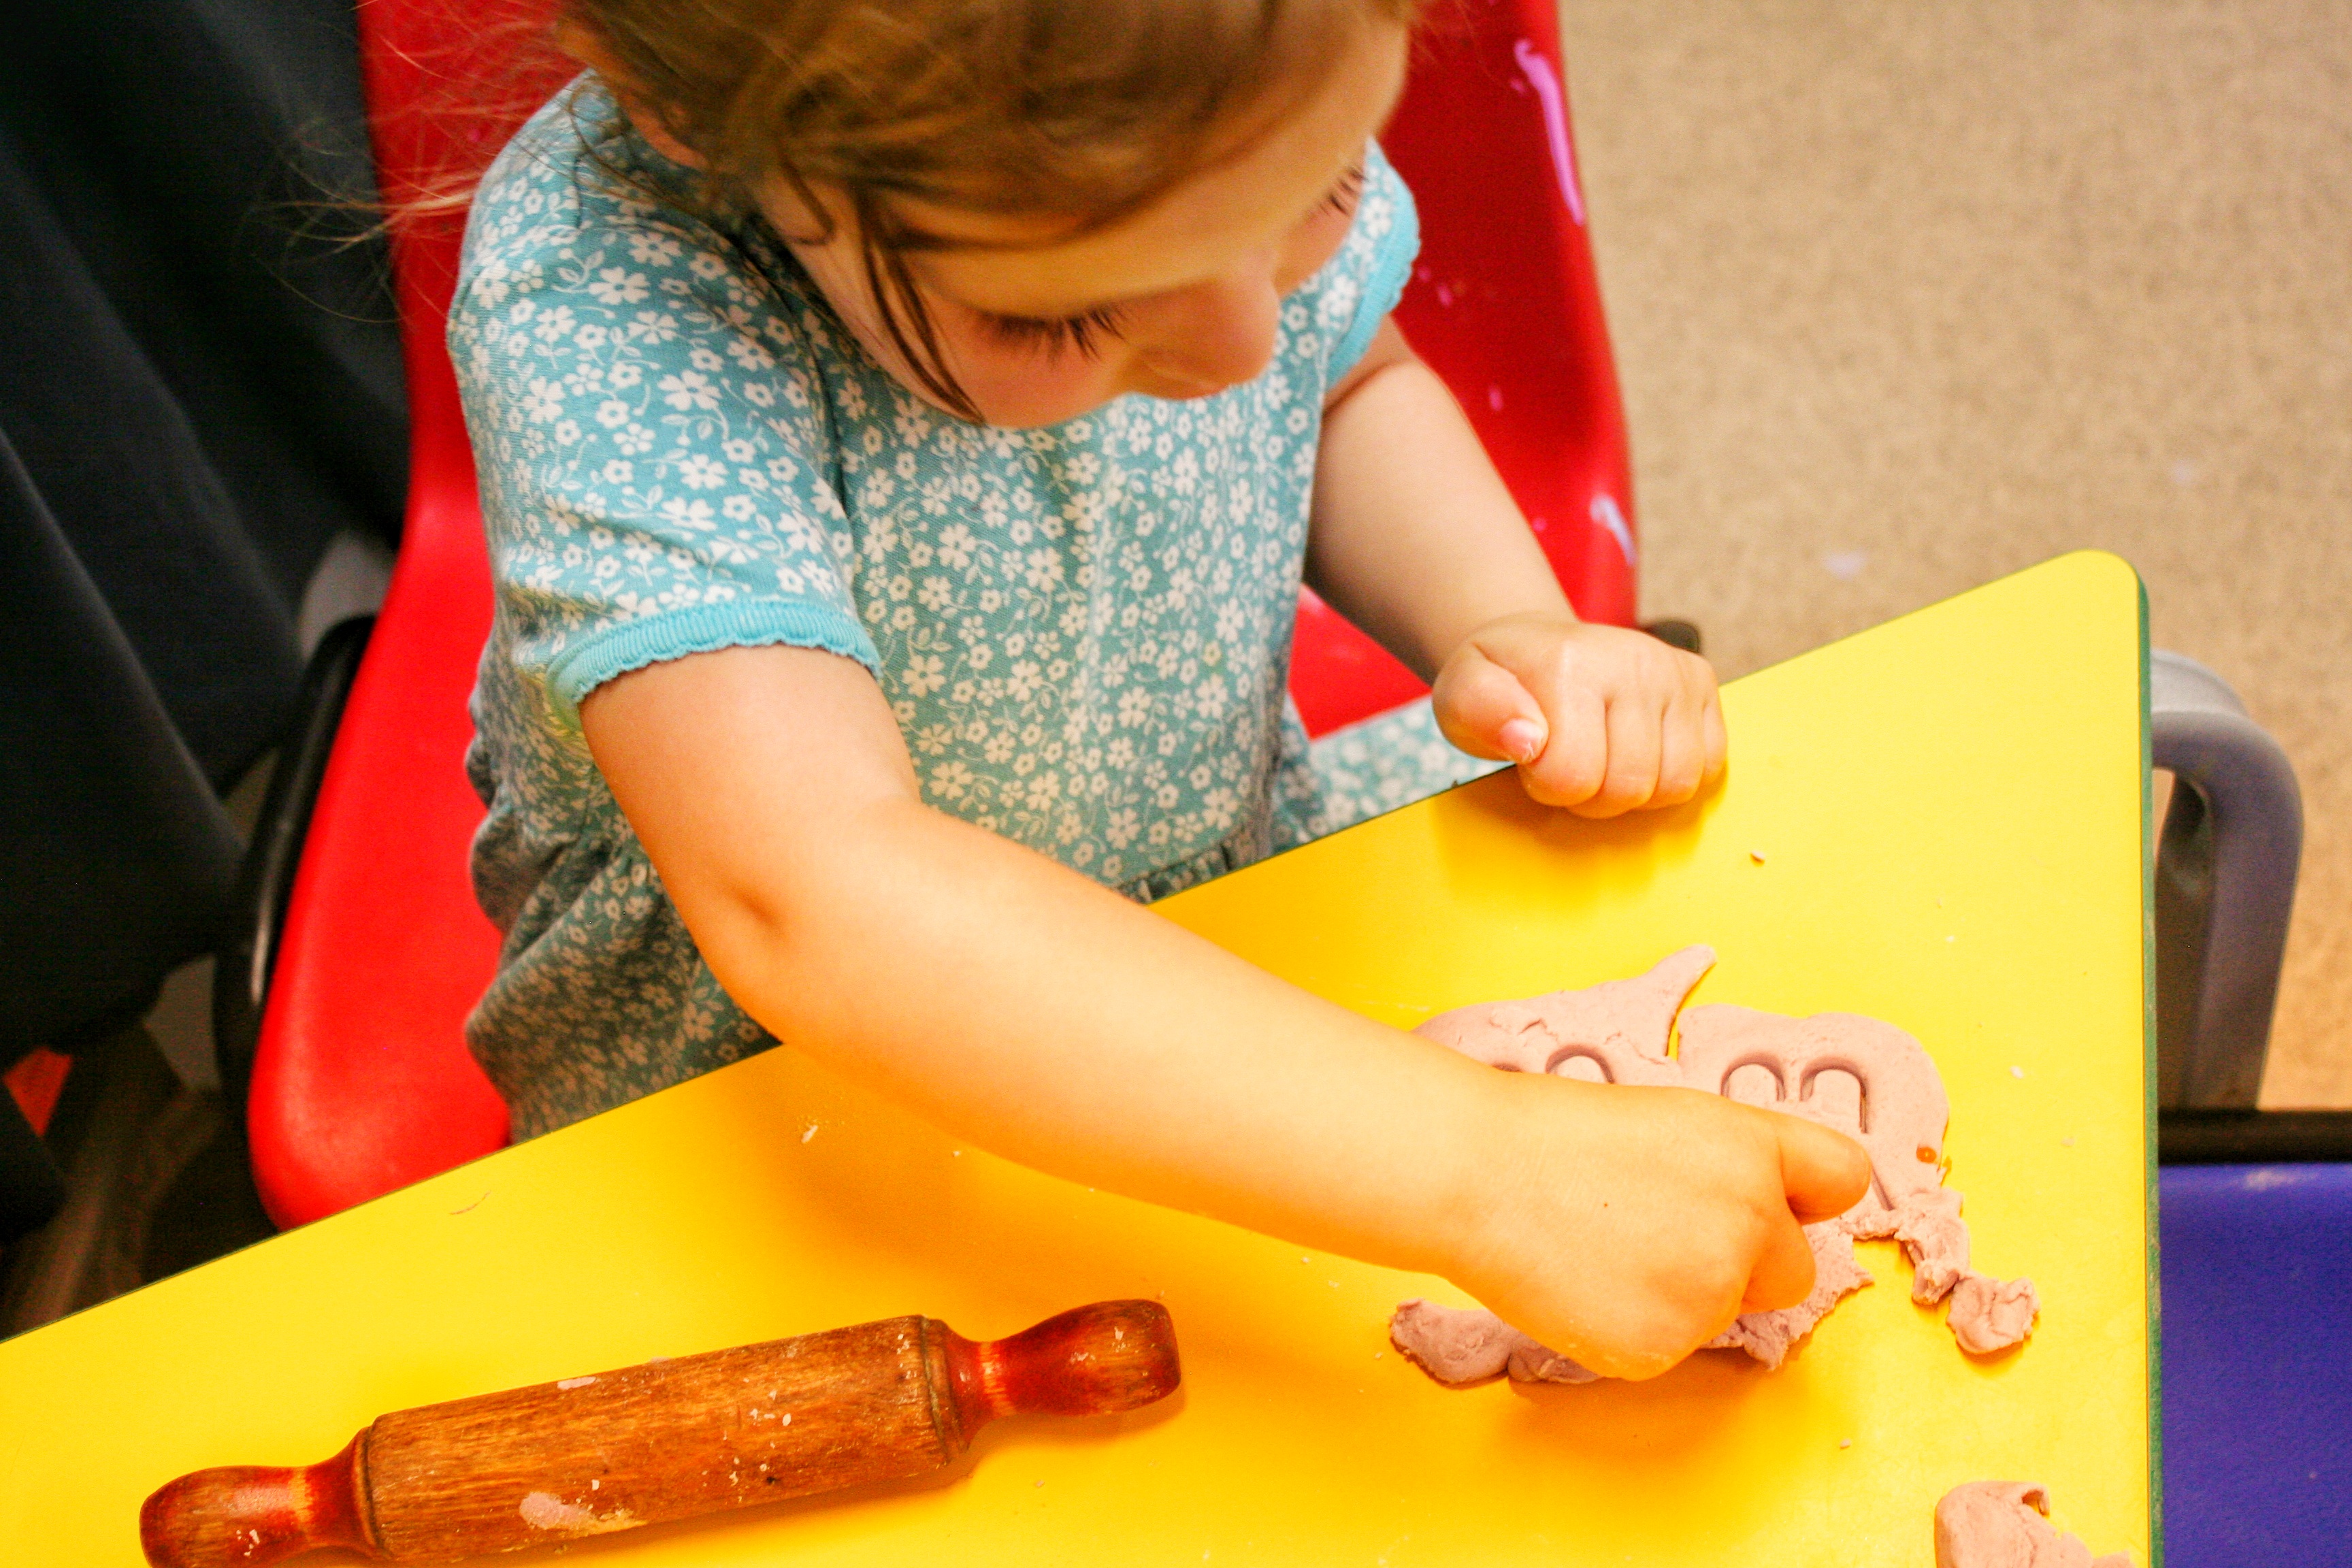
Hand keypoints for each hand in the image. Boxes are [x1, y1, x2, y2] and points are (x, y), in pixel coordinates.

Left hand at [1431, 613, 1726, 816]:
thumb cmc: (1499, 682)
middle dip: (1591, 798)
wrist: (1537, 645)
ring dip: (1634, 793)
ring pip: (1674, 784)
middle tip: (1569, 766)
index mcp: (1569, 664)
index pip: (1573, 776)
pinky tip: (1638, 754)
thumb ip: (1478, 712)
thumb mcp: (1459, 694)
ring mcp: (1673, 670)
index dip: (1547, 787)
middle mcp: (1633, 659)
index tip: (1534, 761)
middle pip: (1628, 787)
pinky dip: (1670, 777)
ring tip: (1603, 761)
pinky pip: (1707, 767)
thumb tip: (1528, 739)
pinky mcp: (1700, 682)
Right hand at [1446, 1074, 1872, 1379]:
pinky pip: (1671, 1348)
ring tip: (1602, 1245)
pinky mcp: (1666, 1347)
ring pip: (1724, 1314)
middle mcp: (1751, 1221)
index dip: (1804, 1195)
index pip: (1841, 1178)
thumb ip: (1737, 1163)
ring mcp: (1711, 1291)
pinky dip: (1633, 1327)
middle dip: (1743, 1264)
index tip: (1780, 1203)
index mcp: (1753, 1149)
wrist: (1476, 1177)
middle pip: (1791, 1271)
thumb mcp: (1668, 1119)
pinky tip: (1586, 1281)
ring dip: (1680, 1294)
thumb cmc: (1552, 1136)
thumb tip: (1766, 1211)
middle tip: (1659, 1231)